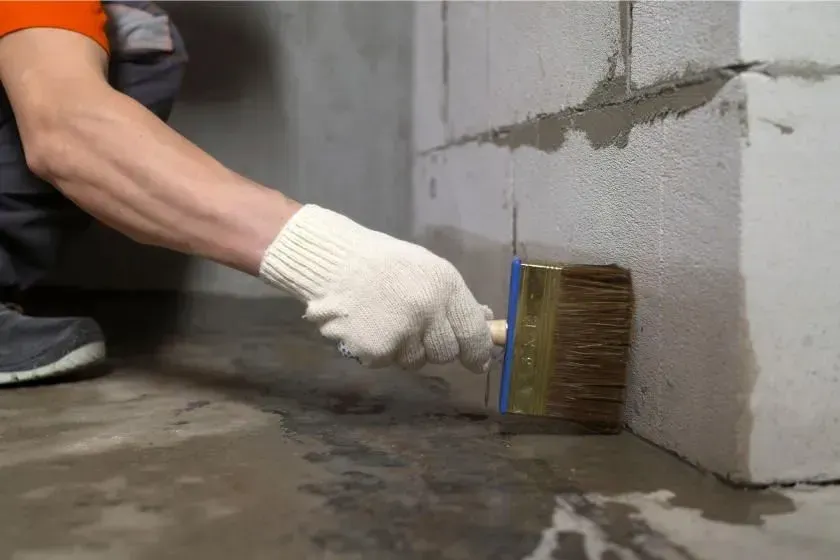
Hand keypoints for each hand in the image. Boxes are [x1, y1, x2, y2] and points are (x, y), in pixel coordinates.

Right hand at [259, 205, 493, 372]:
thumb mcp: (428, 270)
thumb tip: (485, 323)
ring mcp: (401, 334)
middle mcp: (427, 313)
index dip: (478, 352)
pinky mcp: (376, 351)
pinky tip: (370, 327)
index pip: (473, 333)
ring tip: (387, 321)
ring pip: (416, 361)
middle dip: (437, 348)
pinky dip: (381, 351)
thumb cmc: (385, 264)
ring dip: (407, 349)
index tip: (478, 363)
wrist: (333, 264)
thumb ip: (455, 300)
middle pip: (446, 354)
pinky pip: (389, 362)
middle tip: (419, 331)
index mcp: (444, 287)